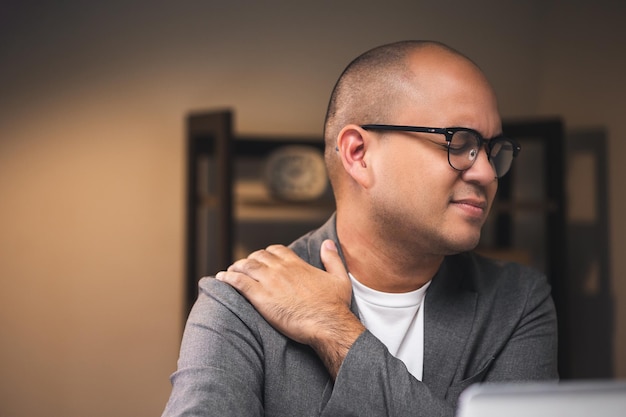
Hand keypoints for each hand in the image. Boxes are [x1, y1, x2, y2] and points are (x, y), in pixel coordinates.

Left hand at [215, 239, 364, 377]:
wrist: (327, 324)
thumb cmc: (335, 306)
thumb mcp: (339, 278)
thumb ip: (332, 259)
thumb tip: (328, 243)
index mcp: (297, 264)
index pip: (276, 250)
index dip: (266, 254)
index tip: (262, 260)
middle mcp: (281, 269)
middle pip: (258, 257)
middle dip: (249, 260)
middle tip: (244, 268)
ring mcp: (270, 282)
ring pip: (246, 266)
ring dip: (236, 267)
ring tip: (230, 272)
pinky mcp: (260, 297)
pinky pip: (238, 282)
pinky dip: (228, 278)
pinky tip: (221, 279)